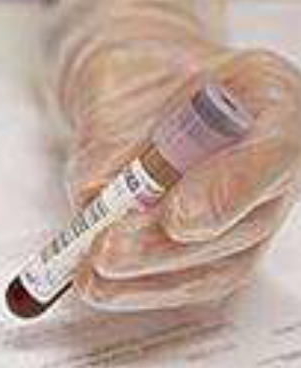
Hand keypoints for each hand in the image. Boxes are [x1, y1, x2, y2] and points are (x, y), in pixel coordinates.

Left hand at [48, 0, 300, 310]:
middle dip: (165, 247)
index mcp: (270, 99)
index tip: (177, 219)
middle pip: (243, 224)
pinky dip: (142, 289)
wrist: (142, 91)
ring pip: (219, 264)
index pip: (273, 152)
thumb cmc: (140, 79)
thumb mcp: (114, 78)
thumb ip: (111, 133)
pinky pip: (194, 281)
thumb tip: (95, 191)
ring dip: (149, 276)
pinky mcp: (225, 249)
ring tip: (93, 277)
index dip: (226, 193)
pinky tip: (101, 286)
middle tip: (108, 251)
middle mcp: (275, 160)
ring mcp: (256, 210)